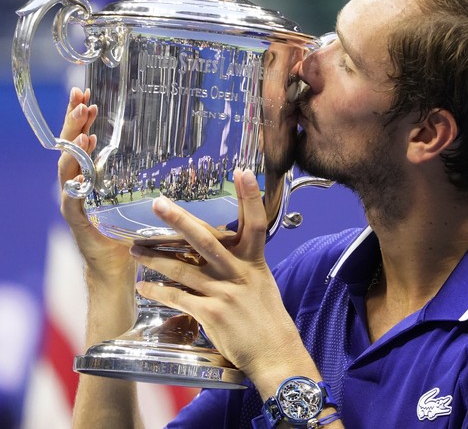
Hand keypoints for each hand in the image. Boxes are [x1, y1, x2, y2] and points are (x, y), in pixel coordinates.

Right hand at [58, 87, 132, 279]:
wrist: (119, 266)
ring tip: (84, 130)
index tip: (87, 96)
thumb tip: (178, 148)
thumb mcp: (140, 195)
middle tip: (80, 99)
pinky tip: (82, 167)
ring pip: (67, 168)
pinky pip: (72, 198)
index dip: (81, 119)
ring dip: (74, 147)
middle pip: (70, 148)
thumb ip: (146, 174)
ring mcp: (75, 201)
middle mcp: (79, 185)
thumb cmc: (133, 230)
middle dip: (74, 122)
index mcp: (92, 177)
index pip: (82, 141)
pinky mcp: (78, 220)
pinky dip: (74, 182)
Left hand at [129, 169, 304, 385]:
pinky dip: (158, 292)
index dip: (250, 197)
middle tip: (158, 204)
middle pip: (206, 240)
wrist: (274, 352)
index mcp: (254, 261)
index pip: (256, 223)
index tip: (243, 172)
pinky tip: (143, 287)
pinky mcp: (211, 314)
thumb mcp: (261, 282)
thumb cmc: (267, 317)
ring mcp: (224, 293)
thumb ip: (241, 263)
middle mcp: (239, 272)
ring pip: (182, 269)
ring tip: (135, 249)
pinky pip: (177, 298)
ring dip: (155, 258)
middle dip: (179, 221)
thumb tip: (220, 248)